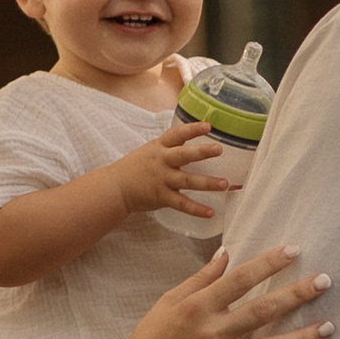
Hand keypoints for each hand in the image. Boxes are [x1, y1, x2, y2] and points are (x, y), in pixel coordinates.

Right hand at [108, 244, 330, 338]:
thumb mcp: (169, 301)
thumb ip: (200, 279)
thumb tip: (227, 254)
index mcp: (198, 307)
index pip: (241, 279)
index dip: (269, 263)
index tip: (294, 250)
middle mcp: (212, 333)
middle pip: (262, 311)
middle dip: (296, 295)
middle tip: (324, 282)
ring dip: (301, 337)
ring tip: (328, 327)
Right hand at [113, 124, 233, 222]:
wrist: (115, 188)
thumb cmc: (135, 167)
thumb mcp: (151, 150)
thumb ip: (171, 146)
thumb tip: (194, 138)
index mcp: (160, 147)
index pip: (177, 134)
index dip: (192, 129)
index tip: (208, 126)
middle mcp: (162, 161)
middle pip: (184, 155)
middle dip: (202, 152)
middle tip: (219, 149)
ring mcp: (162, 180)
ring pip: (187, 180)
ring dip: (207, 183)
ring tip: (225, 184)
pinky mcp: (161, 197)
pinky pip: (181, 204)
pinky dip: (196, 209)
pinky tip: (210, 212)